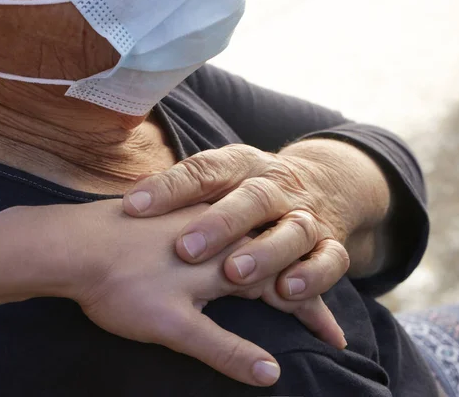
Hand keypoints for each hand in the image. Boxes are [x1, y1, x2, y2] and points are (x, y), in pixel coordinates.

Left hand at [53, 200, 341, 386]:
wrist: (70, 243)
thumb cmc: (121, 285)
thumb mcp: (175, 327)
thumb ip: (226, 348)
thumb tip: (271, 375)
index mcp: (231, 260)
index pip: (288, 289)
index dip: (313, 315)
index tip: (334, 340)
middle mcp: (227, 234)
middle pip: (281, 264)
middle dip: (305, 293)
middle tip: (323, 323)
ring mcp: (207, 221)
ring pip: (259, 244)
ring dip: (282, 270)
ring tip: (294, 293)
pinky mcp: (186, 218)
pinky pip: (233, 234)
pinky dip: (250, 251)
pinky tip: (244, 258)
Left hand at [122, 143, 351, 301]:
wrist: (319, 186)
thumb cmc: (248, 193)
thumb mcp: (218, 183)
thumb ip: (180, 193)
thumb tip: (127, 204)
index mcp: (242, 167)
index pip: (205, 171)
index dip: (170, 187)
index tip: (134, 207)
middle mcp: (276, 187)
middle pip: (252, 198)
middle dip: (221, 223)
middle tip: (186, 248)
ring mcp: (306, 216)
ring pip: (293, 230)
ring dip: (267, 251)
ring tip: (236, 273)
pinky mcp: (330, 245)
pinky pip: (331, 259)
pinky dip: (313, 275)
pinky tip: (289, 292)